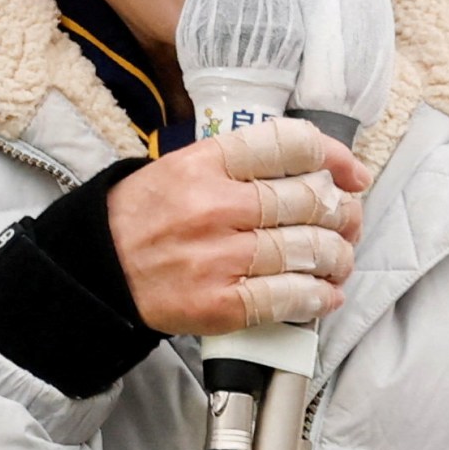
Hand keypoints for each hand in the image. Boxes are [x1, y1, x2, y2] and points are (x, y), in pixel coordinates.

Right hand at [106, 118, 370, 336]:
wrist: (96, 268)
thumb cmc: (146, 215)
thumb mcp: (185, 166)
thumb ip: (245, 163)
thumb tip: (317, 171)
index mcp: (207, 163)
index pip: (290, 145)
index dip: (334, 157)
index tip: (352, 174)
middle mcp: (216, 205)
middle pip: (309, 201)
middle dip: (342, 213)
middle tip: (348, 221)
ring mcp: (218, 257)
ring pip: (307, 250)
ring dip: (337, 257)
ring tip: (339, 259)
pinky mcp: (219, 304)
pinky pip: (286, 298)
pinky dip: (317, 297)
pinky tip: (324, 294)